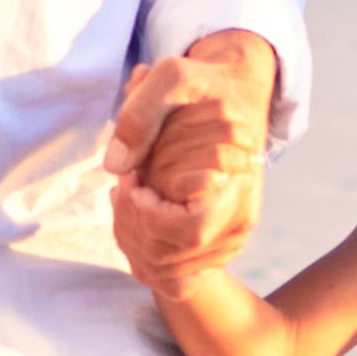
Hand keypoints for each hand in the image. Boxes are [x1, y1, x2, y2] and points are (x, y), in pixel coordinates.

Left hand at [111, 34, 270, 280]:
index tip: (133, 180)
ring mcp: (230, 240)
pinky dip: (142, 255)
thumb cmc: (202, 87)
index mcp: (236, 182)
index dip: (148, 215)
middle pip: (173, 258)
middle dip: (132, 227)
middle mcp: (239, 221)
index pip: (190, 231)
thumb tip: (116, 167)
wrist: (232, 99)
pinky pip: (173, 278)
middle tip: (124, 186)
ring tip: (128, 197)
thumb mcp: (172, 77)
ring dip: (132, 241)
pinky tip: (135, 215)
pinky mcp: (216, 249)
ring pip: (169, 275)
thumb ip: (140, 114)